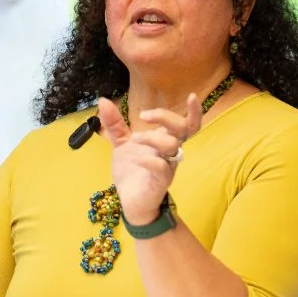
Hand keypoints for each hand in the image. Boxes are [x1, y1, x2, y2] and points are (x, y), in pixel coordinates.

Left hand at [96, 93, 202, 223]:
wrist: (129, 201)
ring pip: (173, 147)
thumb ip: (115, 123)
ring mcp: (167, 166)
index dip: (194, 111)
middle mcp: (170, 152)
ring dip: (153, 138)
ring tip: (134, 139)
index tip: (192, 96)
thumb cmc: (132, 171)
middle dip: (167, 118)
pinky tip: (135, 159)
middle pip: (184, 130)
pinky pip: (162, 168)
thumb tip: (103, 100)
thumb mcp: (121, 143)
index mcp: (164, 140)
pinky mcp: (160, 182)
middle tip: (144, 116)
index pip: (186, 123)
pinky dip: (148, 160)